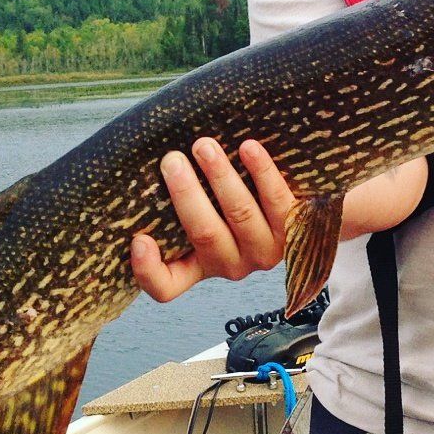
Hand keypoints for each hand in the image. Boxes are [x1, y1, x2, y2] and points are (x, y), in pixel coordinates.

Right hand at [131, 137, 296, 302]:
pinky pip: (278, 200)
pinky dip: (262, 172)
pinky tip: (249, 148)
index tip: (139, 239)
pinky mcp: (294, 227)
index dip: (149, 270)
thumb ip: (174, 200)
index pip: (167, 286)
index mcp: (198, 267)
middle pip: (206, 234)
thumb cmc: (227, 201)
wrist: (288, 204)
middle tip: (173, 160)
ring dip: (221, 177)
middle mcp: (231, 264)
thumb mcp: (197, 209)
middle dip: (187, 193)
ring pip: (241, 214)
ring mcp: (265, 250)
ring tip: (205, 147)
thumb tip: (155, 166)